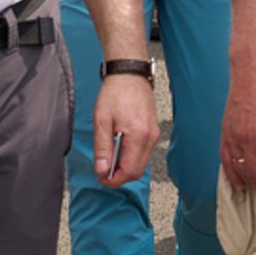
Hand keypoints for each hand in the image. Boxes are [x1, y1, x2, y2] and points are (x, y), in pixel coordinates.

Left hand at [92, 70, 159, 187]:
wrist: (130, 74)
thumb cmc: (116, 92)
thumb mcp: (101, 121)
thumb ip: (102, 148)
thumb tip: (102, 169)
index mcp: (138, 135)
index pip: (129, 171)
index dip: (114, 180)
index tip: (101, 178)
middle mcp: (150, 137)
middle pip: (137, 171)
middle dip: (119, 176)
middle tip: (103, 171)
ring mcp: (154, 134)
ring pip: (142, 163)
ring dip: (125, 167)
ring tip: (109, 158)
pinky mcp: (153, 130)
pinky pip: (144, 152)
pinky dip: (132, 157)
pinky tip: (119, 149)